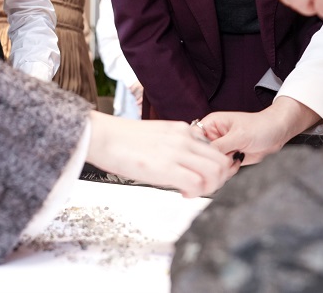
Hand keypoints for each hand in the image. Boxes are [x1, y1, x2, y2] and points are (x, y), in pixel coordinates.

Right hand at [83, 112, 235, 197]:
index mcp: (182, 130)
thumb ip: (174, 144)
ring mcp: (177, 152)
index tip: (206, 177)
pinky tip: (183, 194)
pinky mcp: (166, 167)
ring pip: (216, 173)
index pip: (215, 149)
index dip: (216, 167)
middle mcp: (184, 138)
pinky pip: (198, 183)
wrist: (100, 136)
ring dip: (211, 187)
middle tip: (205, 188)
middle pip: (222, 162)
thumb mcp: (156, 134)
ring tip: (195, 191)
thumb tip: (182, 162)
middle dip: (219, 179)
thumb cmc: (120, 139)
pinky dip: (196, 193)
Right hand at [196, 99, 322, 166]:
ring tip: (236, 158)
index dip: (197, 149)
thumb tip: (204, 156)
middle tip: (227, 158)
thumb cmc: (261, 126)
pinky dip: (229, 170)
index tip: (206, 157)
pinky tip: (238, 163)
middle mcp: (213, 136)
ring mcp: (221, 148)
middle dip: (214, 160)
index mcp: (211, 124)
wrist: (279, 133)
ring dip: (223, 166)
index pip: (194, 138)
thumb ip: (219, 146)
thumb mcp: (239, 135)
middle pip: (202, 155)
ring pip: (212, 165)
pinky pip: (222, 169)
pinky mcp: (228, 158)